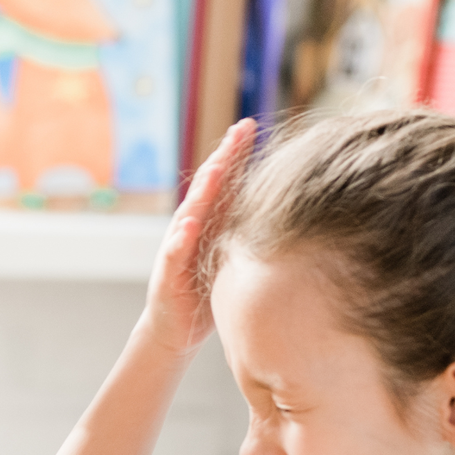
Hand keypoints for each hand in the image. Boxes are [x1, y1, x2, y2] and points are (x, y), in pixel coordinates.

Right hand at [142, 119, 252, 354]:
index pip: (224, 179)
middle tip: (239, 131)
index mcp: (210, 221)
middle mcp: (191, 227)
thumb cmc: (206, 290)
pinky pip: (174, 253)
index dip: (235, 153)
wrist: (175, 328)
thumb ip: (247, 229)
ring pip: (190, 212)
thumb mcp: (233, 255)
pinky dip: (181, 238)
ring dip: (204, 190)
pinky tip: (190, 225)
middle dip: (223, 157)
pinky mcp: (167, 274)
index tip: (251, 125)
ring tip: (219, 168)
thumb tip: (287, 208)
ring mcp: (177, 247)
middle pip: (207, 185)